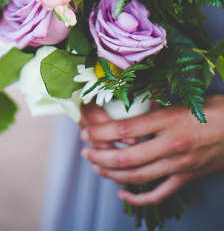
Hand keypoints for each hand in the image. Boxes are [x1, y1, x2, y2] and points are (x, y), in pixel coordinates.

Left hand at [79, 95, 223, 205]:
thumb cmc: (213, 109)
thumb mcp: (182, 99)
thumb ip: (154, 104)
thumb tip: (126, 104)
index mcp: (169, 120)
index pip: (125, 129)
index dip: (100, 133)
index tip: (85, 133)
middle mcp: (173, 145)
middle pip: (127, 157)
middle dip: (100, 157)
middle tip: (85, 153)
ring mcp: (180, 164)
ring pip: (139, 176)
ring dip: (112, 174)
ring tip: (96, 167)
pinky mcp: (188, 177)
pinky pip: (160, 193)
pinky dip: (139, 197)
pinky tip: (123, 193)